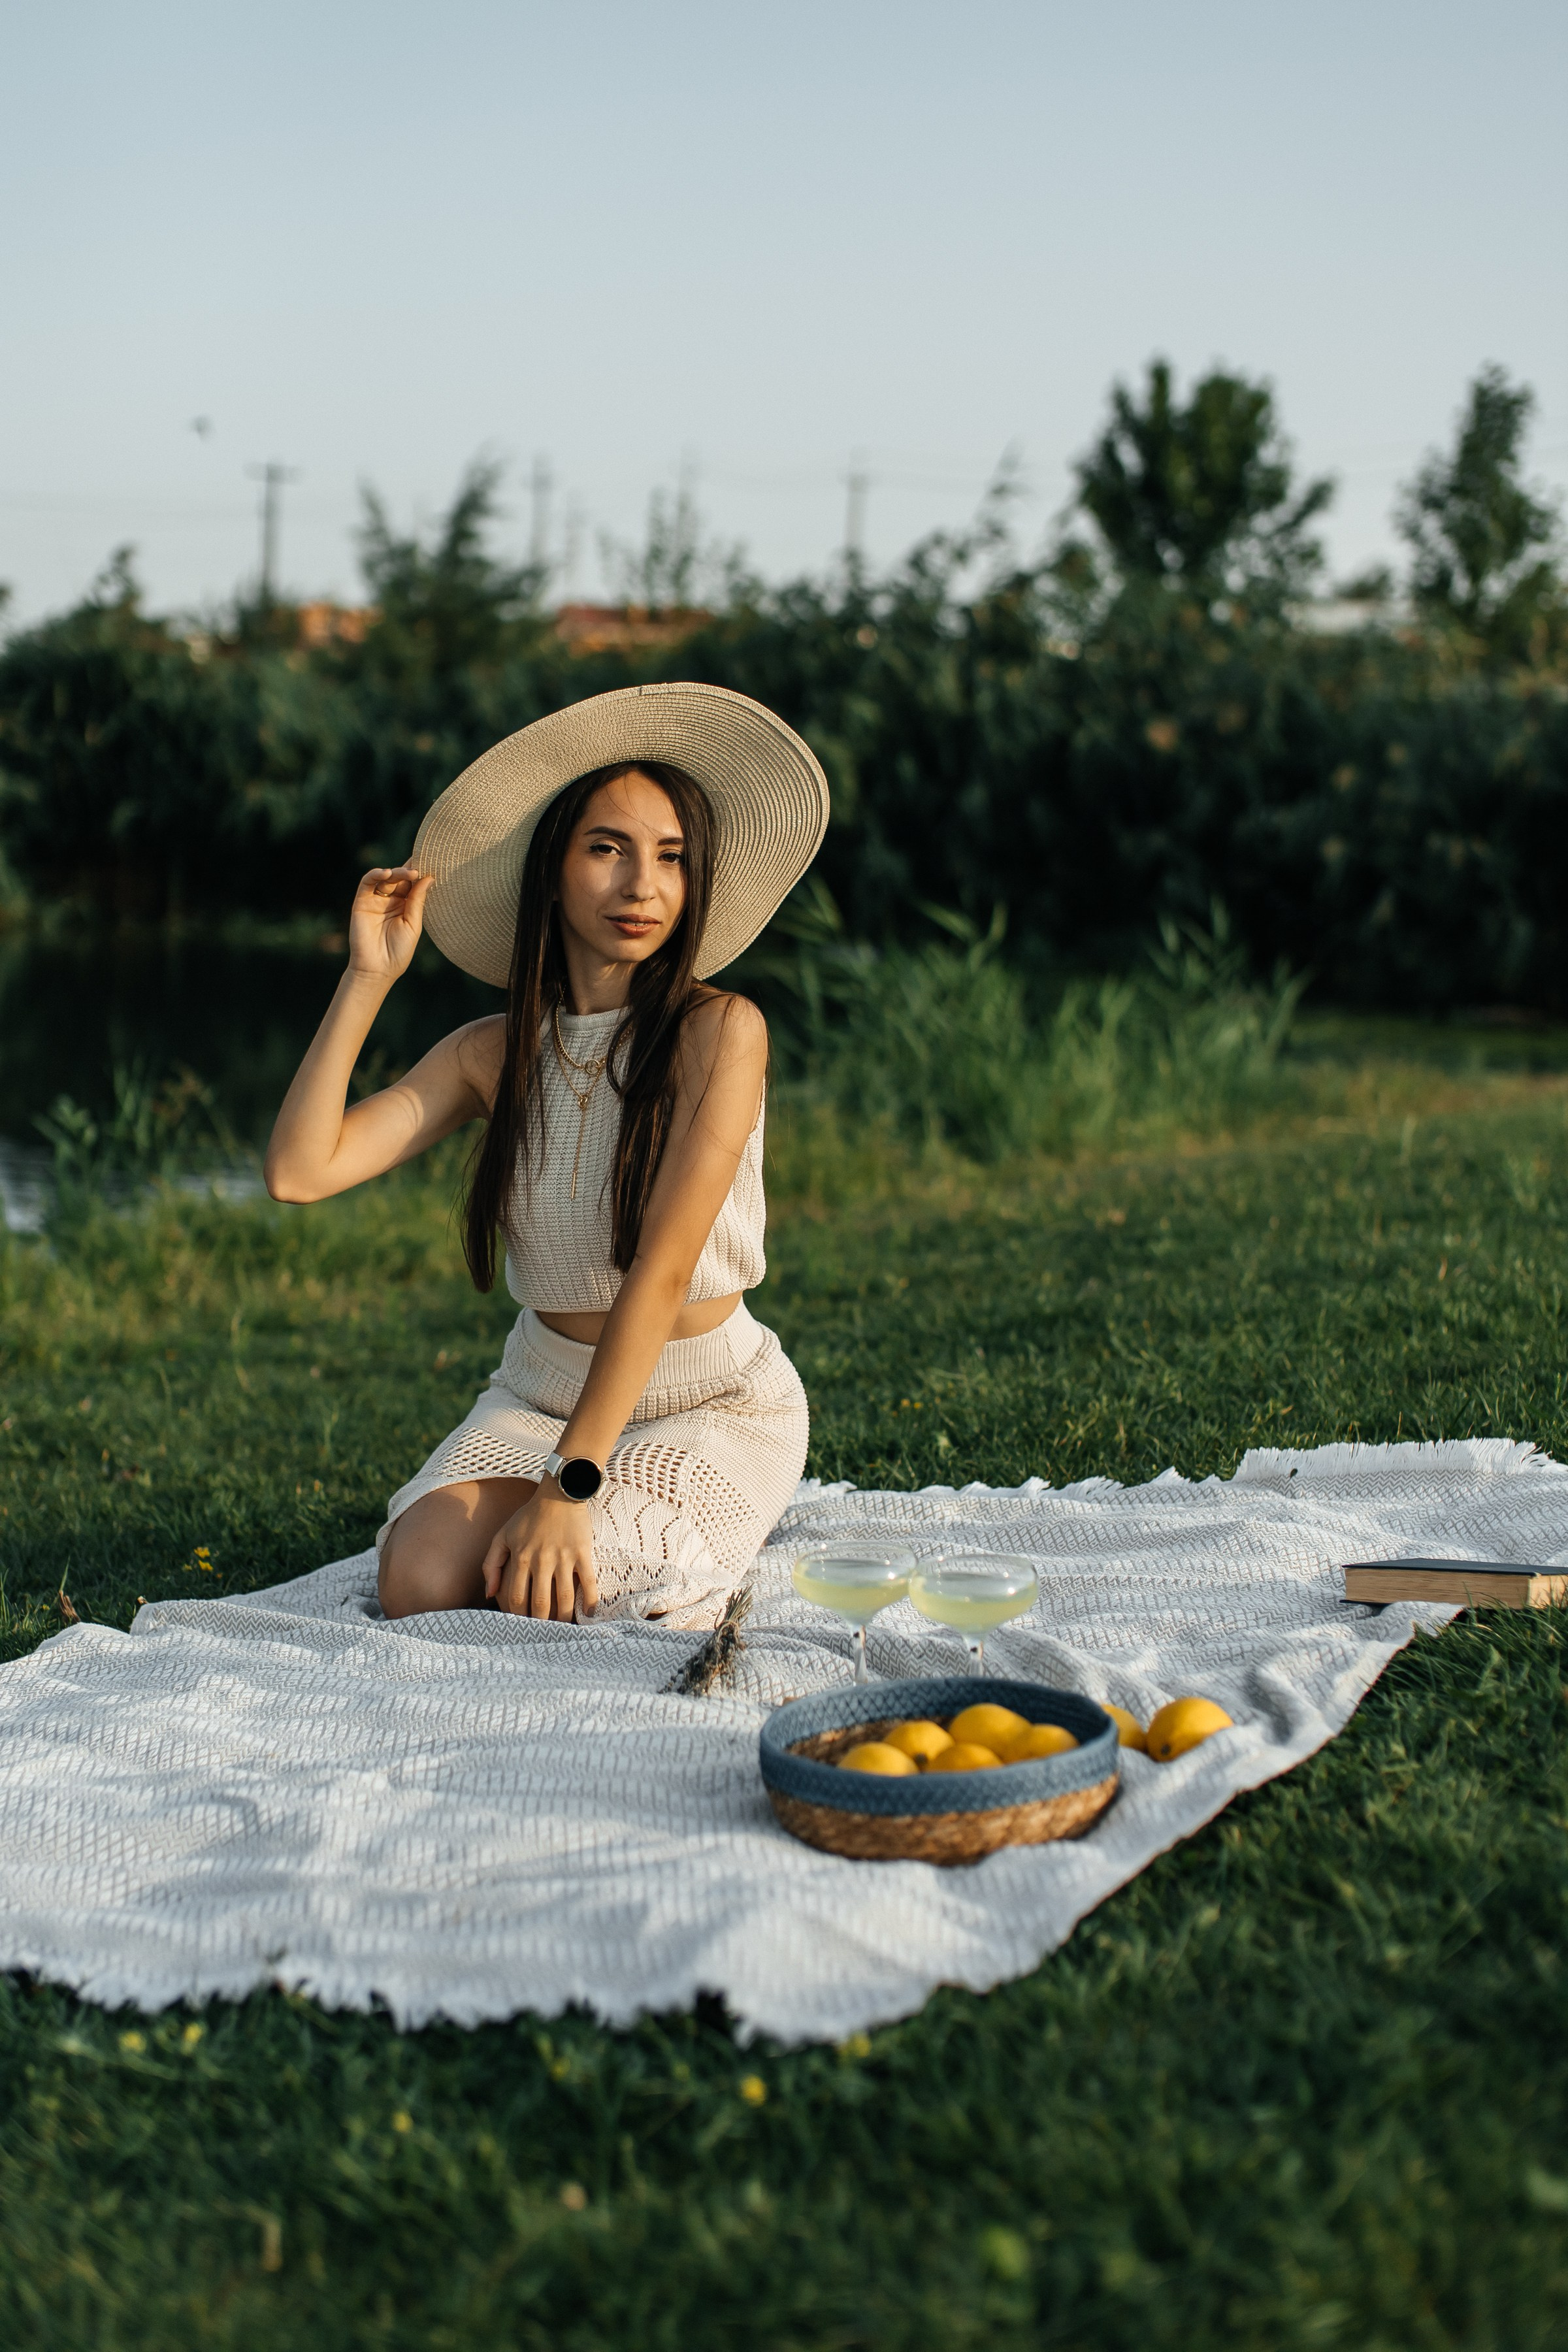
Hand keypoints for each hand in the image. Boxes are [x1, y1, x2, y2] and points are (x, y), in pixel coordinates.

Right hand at [348, 864, 432, 984]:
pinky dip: (375, 874)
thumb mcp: (413, 925)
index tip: (432, 863)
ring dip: (397, 872)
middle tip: (421, 867)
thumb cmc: (398, 951)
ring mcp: (375, 900)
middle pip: (400, 878)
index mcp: (405, 906)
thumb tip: (428, 878)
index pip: (412, 884)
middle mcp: (390, 901)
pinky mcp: (361, 902)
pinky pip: (367, 883)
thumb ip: (417, 901)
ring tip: (410, 872)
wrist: (377, 968)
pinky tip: (387, 873)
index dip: (420, 874)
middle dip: (410, 870)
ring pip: (385, 878)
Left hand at [483, 1488, 600, 1619]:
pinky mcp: (583, 1552)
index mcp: (521, 1557)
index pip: (517, 1597)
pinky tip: (587, 1613)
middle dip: (540, 1623)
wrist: (559, 1493)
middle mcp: (542, 1560)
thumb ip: (491, 1565)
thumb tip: (489, 1595)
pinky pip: (589, 1581)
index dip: (518, 1617)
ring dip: (563, 1617)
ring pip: (564, 1597)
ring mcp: (564, 1557)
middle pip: (540, 1602)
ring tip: (563, 1629)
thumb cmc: (529, 1516)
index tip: (521, 1627)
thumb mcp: (502, 1536)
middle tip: (542, 1635)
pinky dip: (590, 1600)